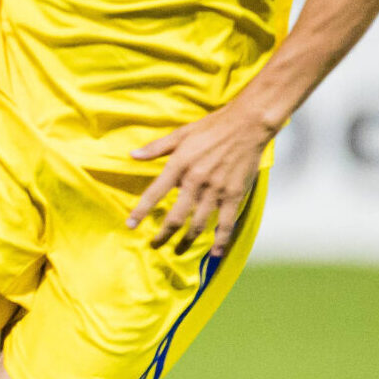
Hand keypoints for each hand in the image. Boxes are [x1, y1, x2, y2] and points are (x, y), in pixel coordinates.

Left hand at [126, 102, 277, 255]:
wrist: (247, 124)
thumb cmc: (212, 127)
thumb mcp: (181, 133)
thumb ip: (156, 148)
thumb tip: (132, 155)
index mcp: (179, 165)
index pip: (154, 193)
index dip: (141, 211)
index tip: (130, 225)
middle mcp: (195, 181)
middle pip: (175, 216)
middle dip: (163, 234)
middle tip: (155, 244)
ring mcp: (216, 190)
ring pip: (198, 224)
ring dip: (187, 241)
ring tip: (178, 251)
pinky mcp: (234, 194)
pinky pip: (226, 223)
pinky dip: (221, 240)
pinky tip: (215, 253)